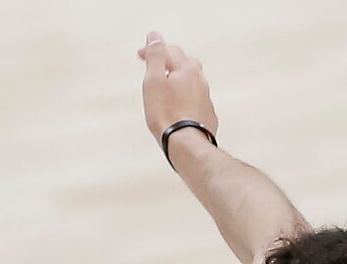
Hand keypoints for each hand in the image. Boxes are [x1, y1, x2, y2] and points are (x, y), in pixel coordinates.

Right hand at [139, 31, 216, 145]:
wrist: (185, 144)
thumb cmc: (167, 115)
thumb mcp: (154, 81)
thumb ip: (155, 56)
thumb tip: (155, 37)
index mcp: (187, 68)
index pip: (169, 50)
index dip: (153, 49)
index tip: (140, 54)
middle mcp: (199, 80)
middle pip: (184, 62)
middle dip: (168, 61)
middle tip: (154, 66)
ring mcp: (205, 97)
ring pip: (191, 81)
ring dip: (178, 79)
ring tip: (166, 86)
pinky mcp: (206, 114)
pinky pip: (195, 99)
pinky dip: (185, 97)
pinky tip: (177, 106)